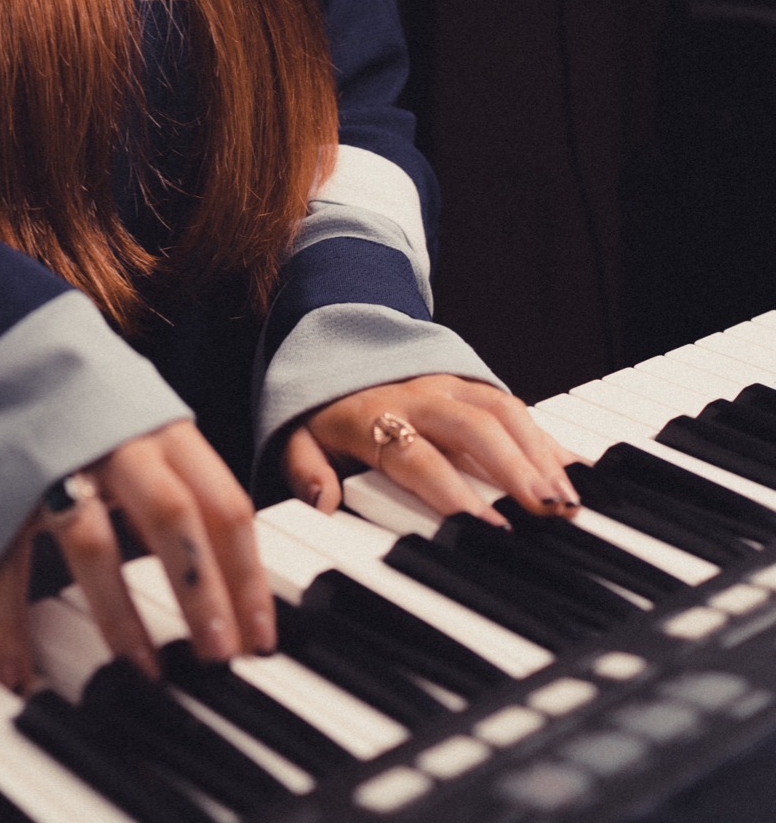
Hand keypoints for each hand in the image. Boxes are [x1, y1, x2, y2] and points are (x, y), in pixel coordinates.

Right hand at [0, 419, 276, 692]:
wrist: (12, 351)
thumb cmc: (100, 410)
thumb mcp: (155, 431)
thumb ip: (190, 489)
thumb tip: (236, 571)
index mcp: (164, 431)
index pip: (222, 503)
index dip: (247, 574)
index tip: (259, 638)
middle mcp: (116, 446)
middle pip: (170, 515)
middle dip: (199, 589)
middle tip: (219, 657)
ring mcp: (56, 467)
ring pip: (92, 541)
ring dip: (120, 613)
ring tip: (143, 673)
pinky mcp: (2, 491)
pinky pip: (6, 562)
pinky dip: (10, 621)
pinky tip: (21, 672)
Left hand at [282, 374, 581, 527]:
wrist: (337, 346)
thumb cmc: (323, 412)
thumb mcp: (296, 438)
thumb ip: (304, 469)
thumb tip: (322, 502)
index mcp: (372, 416)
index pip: (416, 455)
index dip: (451, 491)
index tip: (487, 528)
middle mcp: (417, 396)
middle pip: (473, 427)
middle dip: (514, 469)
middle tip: (548, 512)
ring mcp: (450, 386)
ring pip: (503, 411)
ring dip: (540, 454)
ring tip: (570, 500)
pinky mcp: (473, 385)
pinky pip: (515, 405)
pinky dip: (548, 438)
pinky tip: (578, 471)